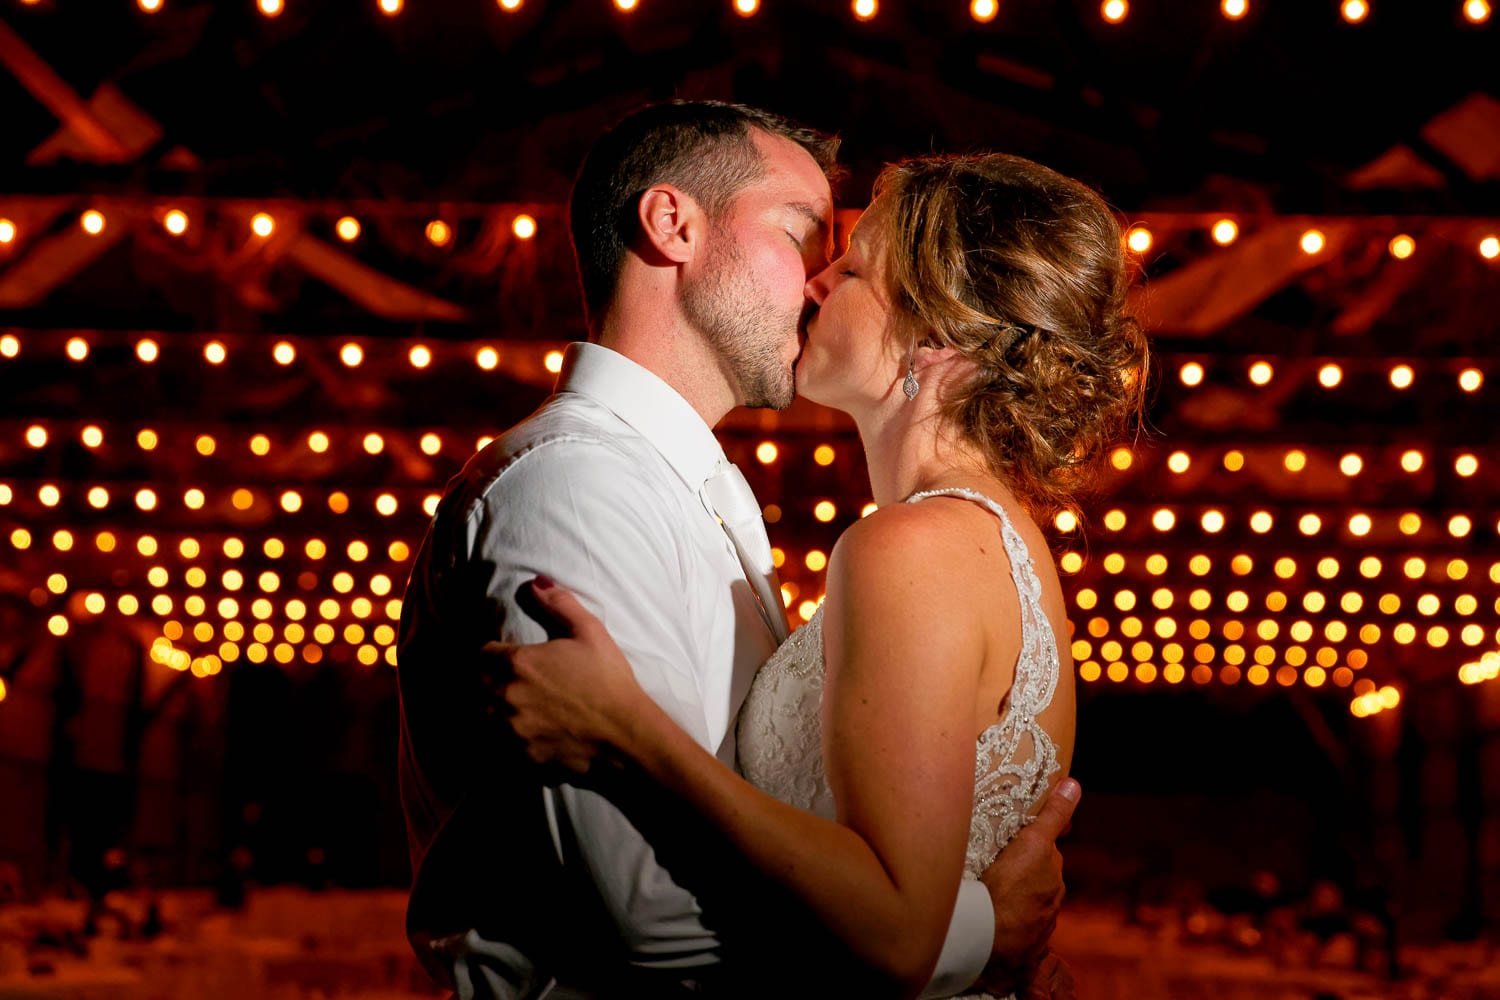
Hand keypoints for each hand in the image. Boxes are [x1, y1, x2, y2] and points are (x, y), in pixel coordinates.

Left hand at [481, 578, 647, 774]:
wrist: (625, 731)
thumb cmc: (608, 679)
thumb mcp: (589, 631)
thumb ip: (559, 603)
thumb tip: (536, 582)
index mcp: (518, 662)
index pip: (482, 653)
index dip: (492, 652)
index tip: (503, 654)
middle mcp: (506, 695)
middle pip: (475, 685)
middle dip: (486, 679)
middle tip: (503, 677)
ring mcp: (511, 728)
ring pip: (481, 715)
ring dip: (490, 707)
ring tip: (507, 704)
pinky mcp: (521, 753)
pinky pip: (499, 743)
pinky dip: (504, 735)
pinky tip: (522, 729)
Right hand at [972, 778, 1079, 994]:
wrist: (988, 941)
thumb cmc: (1009, 888)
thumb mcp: (1032, 843)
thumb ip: (1054, 816)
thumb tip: (1074, 785)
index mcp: (1052, 879)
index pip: (1047, 854)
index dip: (1032, 845)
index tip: (1018, 842)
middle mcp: (1050, 903)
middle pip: (1037, 879)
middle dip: (1023, 871)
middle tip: (997, 860)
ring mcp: (1035, 928)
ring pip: (1026, 904)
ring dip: (1014, 898)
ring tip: (990, 891)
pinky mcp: (1020, 949)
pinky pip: (1014, 930)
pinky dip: (1006, 922)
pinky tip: (990, 919)